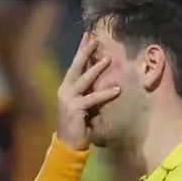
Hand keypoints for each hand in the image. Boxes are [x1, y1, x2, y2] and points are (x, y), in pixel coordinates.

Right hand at [56, 32, 120, 150]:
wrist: (67, 144)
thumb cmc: (77, 125)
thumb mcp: (83, 104)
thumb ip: (88, 92)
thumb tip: (102, 79)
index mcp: (66, 88)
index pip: (75, 66)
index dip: (81, 50)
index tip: (88, 35)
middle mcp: (65, 90)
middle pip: (76, 67)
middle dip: (85, 52)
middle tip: (94, 39)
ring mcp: (68, 99)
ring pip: (84, 79)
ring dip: (96, 68)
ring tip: (108, 58)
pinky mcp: (75, 109)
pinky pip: (92, 98)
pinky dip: (105, 93)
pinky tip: (117, 89)